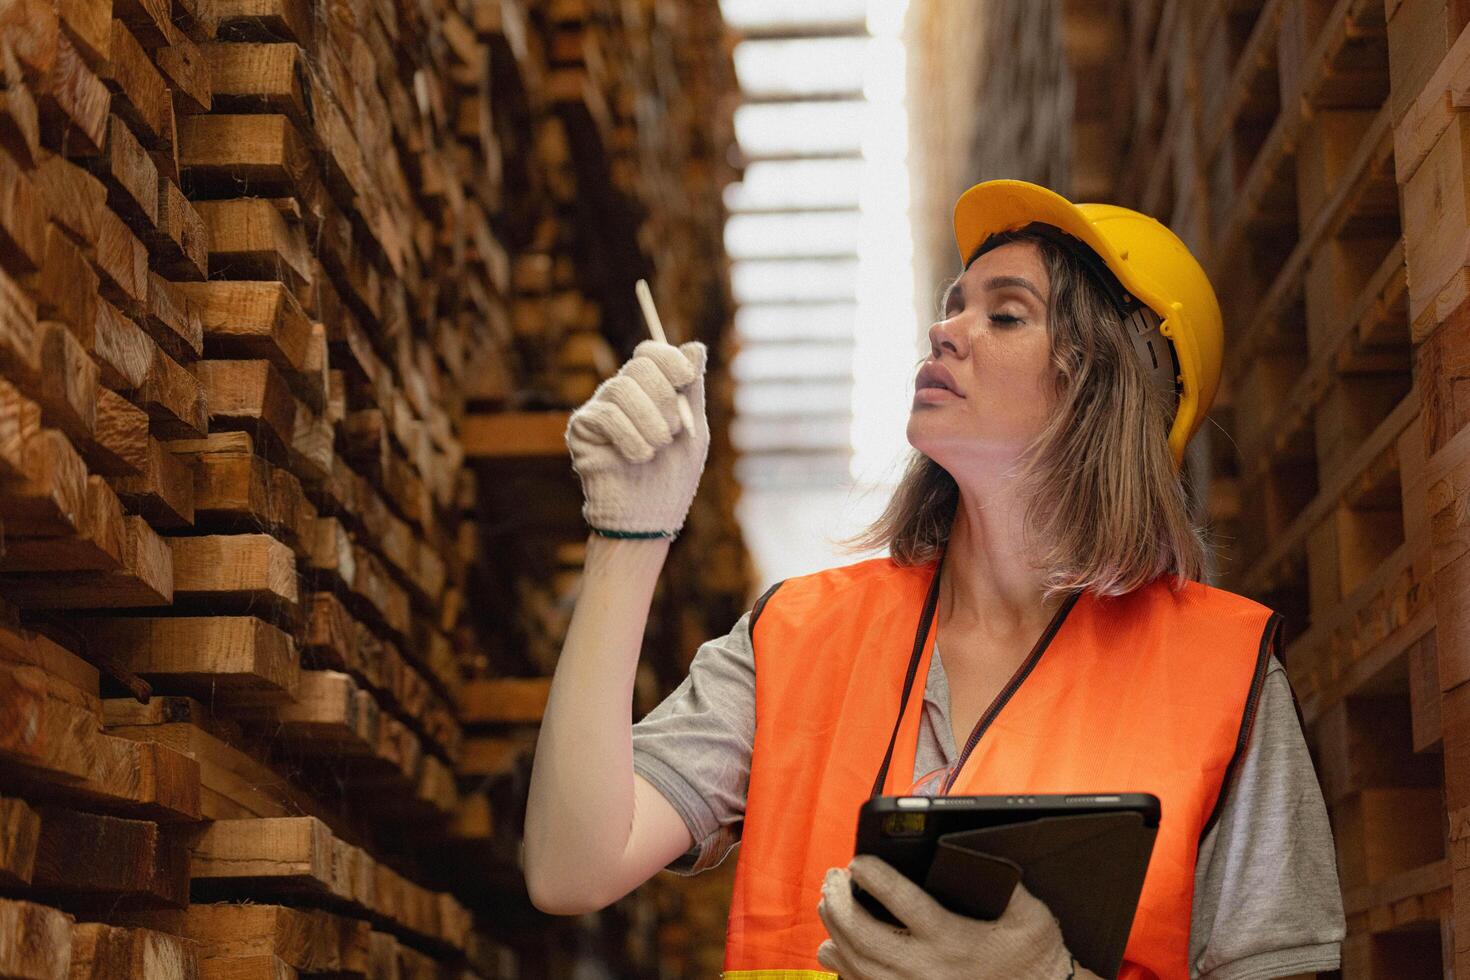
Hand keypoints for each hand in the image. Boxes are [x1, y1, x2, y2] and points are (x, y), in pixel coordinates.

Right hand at [565, 340, 708, 536]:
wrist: (648, 519)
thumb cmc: (671, 478)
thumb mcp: (693, 430)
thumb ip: (691, 390)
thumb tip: (695, 346)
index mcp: (648, 391)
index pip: (650, 352)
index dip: (669, 359)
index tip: (687, 378)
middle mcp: (621, 394)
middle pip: (639, 365)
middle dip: (664, 400)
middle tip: (671, 434)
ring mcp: (599, 409)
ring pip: (622, 388)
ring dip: (650, 423)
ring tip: (655, 450)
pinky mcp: (581, 429)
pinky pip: (606, 414)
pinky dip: (630, 437)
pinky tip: (637, 458)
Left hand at [816, 855, 1077, 978]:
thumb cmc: (1033, 954)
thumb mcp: (1029, 913)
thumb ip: (1002, 879)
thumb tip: (969, 846)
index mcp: (955, 940)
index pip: (904, 903)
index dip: (875, 878)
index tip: (858, 860)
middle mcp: (928, 970)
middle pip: (864, 934)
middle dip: (841, 901)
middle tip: (833, 876)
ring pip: (857, 964)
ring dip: (835, 929)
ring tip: (829, 901)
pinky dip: (842, 967)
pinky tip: (833, 947)